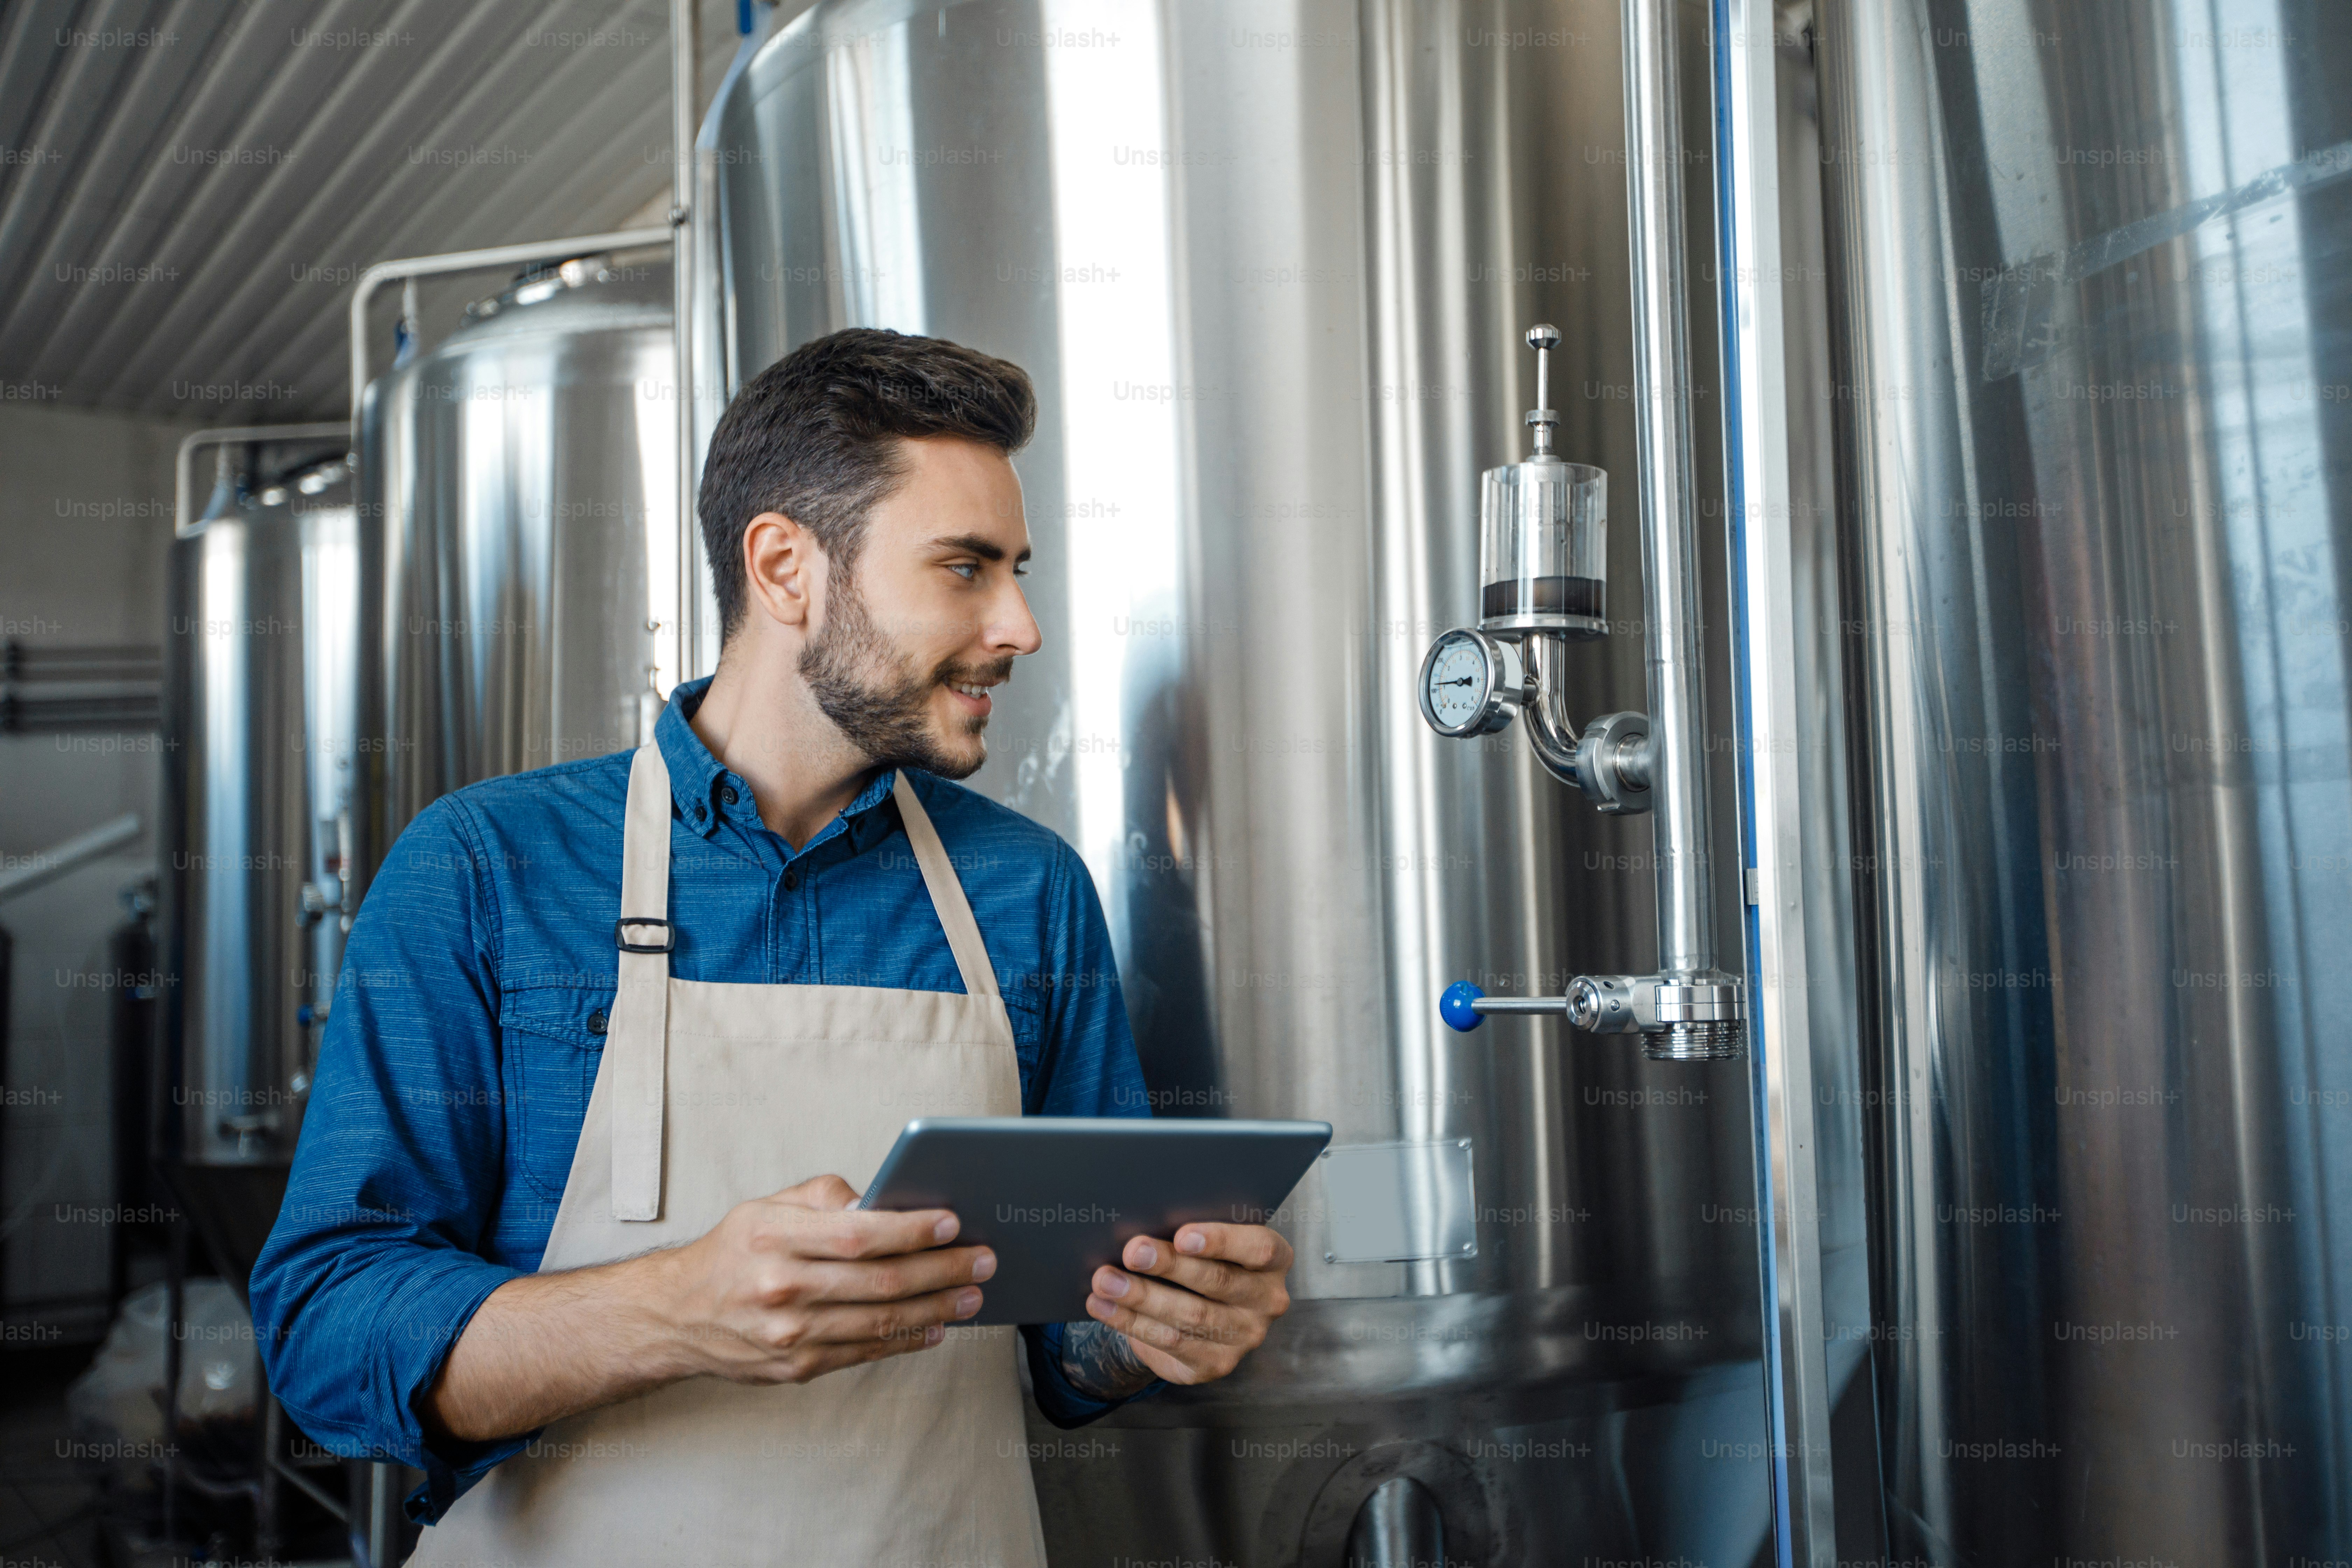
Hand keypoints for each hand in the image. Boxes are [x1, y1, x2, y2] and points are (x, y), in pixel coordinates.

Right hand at [656, 1174, 993, 1384]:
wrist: (679, 1315)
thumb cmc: (734, 1251)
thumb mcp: (767, 1206)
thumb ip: (825, 1198)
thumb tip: (883, 1201)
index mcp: (774, 1237)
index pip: (857, 1234)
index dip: (910, 1230)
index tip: (952, 1222)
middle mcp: (781, 1288)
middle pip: (879, 1282)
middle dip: (941, 1271)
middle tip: (983, 1260)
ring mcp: (790, 1335)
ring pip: (879, 1322)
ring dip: (936, 1309)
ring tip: (973, 1295)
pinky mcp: (797, 1368)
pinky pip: (864, 1351)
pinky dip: (906, 1340)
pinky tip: (936, 1328)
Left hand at [1083, 1222, 1292, 1385]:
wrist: (1200, 1309)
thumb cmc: (1204, 1259)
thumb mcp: (1208, 1242)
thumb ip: (1189, 1233)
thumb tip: (1142, 1226)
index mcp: (1274, 1261)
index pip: (1259, 1248)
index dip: (1221, 1241)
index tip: (1181, 1235)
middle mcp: (1267, 1300)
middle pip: (1218, 1281)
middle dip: (1170, 1266)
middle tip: (1132, 1252)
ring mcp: (1244, 1336)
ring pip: (1190, 1316)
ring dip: (1142, 1296)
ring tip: (1105, 1281)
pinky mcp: (1216, 1364)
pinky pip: (1171, 1343)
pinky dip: (1131, 1322)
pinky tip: (1103, 1306)